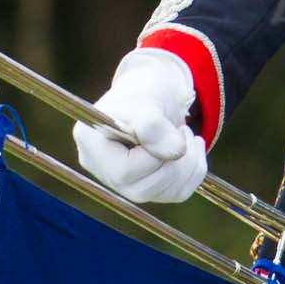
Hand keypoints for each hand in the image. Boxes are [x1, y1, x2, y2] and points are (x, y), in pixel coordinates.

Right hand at [72, 48, 207, 202]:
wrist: (155, 91)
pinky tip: (192, 149)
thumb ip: (154, 125)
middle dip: (174, 162)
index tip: (174, 130)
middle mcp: (101, 168)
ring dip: (188, 164)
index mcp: (90, 141)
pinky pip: (176, 193)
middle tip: (183, 132)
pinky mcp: (146, 187)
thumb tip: (176, 152)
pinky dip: (194, 171)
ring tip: (186, 135)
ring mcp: (122, 182)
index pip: (124, 171)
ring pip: (161, 193)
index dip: (155, 156)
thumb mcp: (147, 99)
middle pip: (141, 189)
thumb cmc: (145, 90)